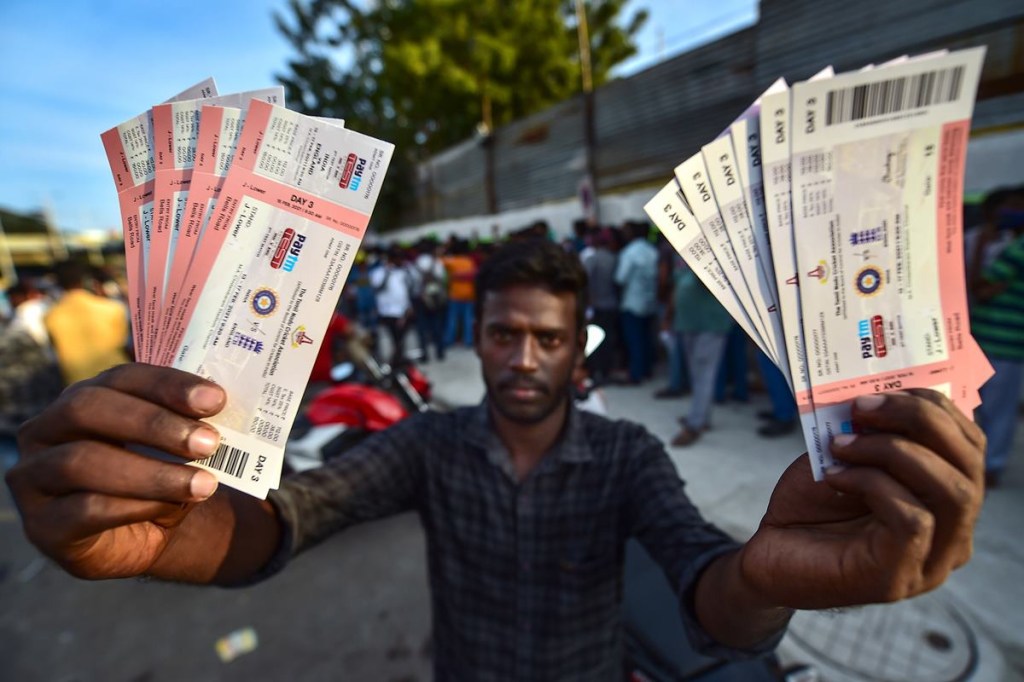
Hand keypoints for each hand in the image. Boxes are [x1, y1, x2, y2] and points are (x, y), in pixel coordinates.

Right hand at [5, 364, 226, 579]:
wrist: (139, 537)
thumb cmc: (156, 479)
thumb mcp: (174, 449)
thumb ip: (190, 426)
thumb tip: (225, 410)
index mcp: (81, 398)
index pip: (120, 377)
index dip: (167, 384)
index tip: (215, 400)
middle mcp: (45, 431)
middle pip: (89, 409)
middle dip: (154, 423)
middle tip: (208, 441)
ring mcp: (34, 478)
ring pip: (83, 461)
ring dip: (152, 473)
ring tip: (203, 484)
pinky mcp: (42, 525)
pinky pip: (84, 510)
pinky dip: (135, 506)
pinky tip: (169, 508)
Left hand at [739, 389, 984, 609]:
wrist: (768, 554)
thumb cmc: (809, 506)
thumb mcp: (845, 457)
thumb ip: (872, 432)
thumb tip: (881, 394)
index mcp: (944, 500)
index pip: (970, 447)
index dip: (936, 410)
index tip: (884, 391)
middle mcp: (951, 535)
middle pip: (969, 466)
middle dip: (920, 421)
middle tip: (863, 407)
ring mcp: (930, 562)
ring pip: (951, 492)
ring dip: (893, 452)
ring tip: (842, 444)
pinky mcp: (899, 578)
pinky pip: (913, 519)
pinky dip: (873, 484)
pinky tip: (834, 477)